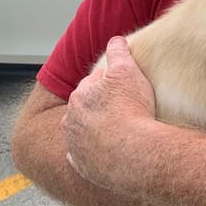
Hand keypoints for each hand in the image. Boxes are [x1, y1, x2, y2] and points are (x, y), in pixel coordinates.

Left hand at [64, 36, 155, 188]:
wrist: (134, 152)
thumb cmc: (131, 109)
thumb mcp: (128, 71)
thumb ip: (119, 52)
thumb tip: (116, 39)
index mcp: (79, 96)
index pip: (93, 84)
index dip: (110, 84)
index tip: (124, 88)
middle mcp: (71, 121)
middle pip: (85, 109)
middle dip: (99, 107)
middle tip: (123, 109)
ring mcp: (75, 146)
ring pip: (82, 134)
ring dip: (95, 131)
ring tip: (118, 131)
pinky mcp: (83, 166)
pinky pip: (84, 159)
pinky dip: (93, 155)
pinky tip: (108, 152)